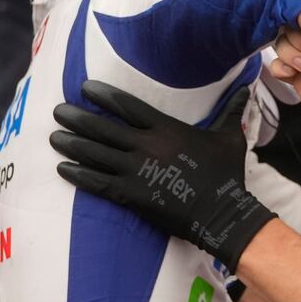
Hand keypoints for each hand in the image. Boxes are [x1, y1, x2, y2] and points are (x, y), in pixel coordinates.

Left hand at [50, 80, 275, 268]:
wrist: (223, 213)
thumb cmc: (227, 174)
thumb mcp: (230, 137)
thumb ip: (231, 111)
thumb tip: (246, 88)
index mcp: (167, 129)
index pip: (127, 106)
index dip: (104, 95)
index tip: (85, 88)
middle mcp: (146, 146)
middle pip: (103, 127)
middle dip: (77, 118)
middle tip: (58, 111)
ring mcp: (136, 171)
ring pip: (95, 153)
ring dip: (71, 144)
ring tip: (54, 137)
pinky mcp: (132, 195)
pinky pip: (97, 182)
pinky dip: (77, 175)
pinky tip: (62, 169)